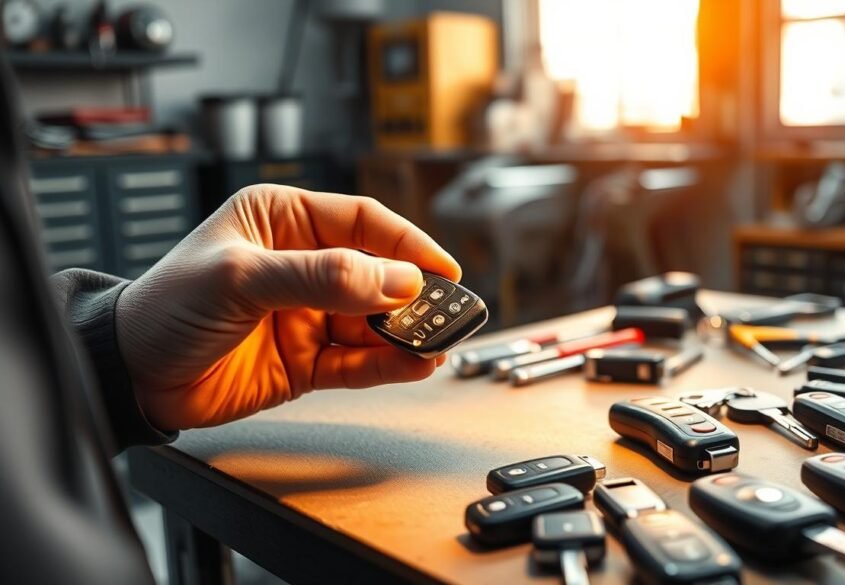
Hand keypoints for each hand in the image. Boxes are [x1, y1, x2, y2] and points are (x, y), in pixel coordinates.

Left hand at [116, 185, 460, 430]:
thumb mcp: (242, 277)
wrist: (131, 376)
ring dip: (407, 333)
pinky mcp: (307, 359)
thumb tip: (395, 282)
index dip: (407, 243)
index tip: (441, 267)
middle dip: (413, 294)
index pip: (362, 222)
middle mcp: (301, 264)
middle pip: (377, 274)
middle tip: (447, 311)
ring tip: (436, 343)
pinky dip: (388, 364)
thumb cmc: (166, 306)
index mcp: (283, 221)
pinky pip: (358, 361)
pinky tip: (414, 364)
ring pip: (374, 322)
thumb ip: (322, 277)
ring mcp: (307, 314)